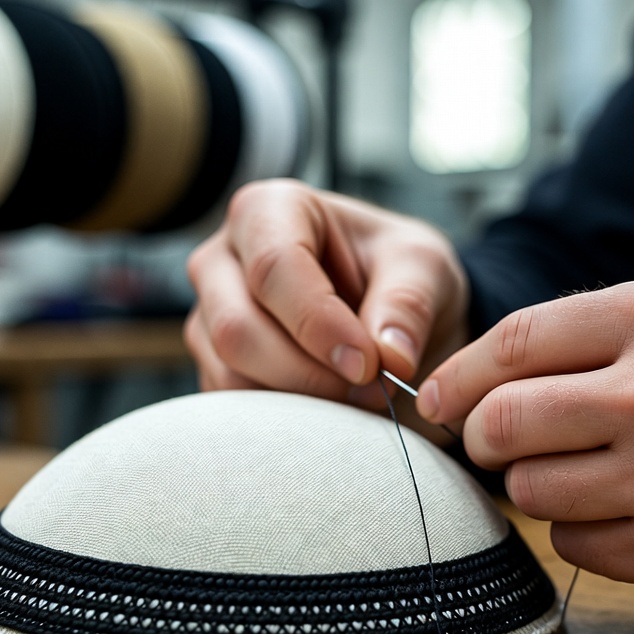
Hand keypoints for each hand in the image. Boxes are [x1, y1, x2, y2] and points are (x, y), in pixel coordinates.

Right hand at [185, 179, 468, 405]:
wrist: (384, 312)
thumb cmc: (397, 274)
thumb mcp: (424, 268)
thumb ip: (409, 303)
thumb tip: (389, 357)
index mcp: (269, 211)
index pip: (274, 267)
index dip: (318, 323)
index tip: (369, 366)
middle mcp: (222, 260)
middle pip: (238, 328)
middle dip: (309, 374)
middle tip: (371, 392)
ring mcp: (209, 317)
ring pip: (229, 375)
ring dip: (299, 404)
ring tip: (357, 400)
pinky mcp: (212, 365)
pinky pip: (233, 407)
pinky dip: (284, 422)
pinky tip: (328, 409)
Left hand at [417, 277, 633, 604]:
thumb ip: (591, 335)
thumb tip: (477, 379)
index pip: (515, 342)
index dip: (458, 375)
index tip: (437, 398)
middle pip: (500, 424)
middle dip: (480, 437)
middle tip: (494, 441)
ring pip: (530, 492)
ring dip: (536, 485)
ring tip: (583, 471)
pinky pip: (573, 546)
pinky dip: (580, 530)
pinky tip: (624, 510)